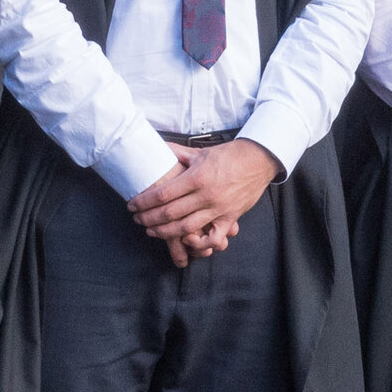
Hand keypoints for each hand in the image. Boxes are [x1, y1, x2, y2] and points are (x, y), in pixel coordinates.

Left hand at [133, 142, 276, 263]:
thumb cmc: (229, 155)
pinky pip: (213, 238)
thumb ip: (177, 153)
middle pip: (169, 213)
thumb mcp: (200, 152)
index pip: (163, 193)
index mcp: (197, 177)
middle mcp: (206, 195)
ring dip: (164, 231)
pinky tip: (185, 240)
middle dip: (148, 218)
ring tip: (151, 230)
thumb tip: (157, 148)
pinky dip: (198, 243)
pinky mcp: (229, 217)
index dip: (144, 201)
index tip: (132, 205)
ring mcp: (218, 208)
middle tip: (137, 219)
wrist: (258, 160)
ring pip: (185, 227)